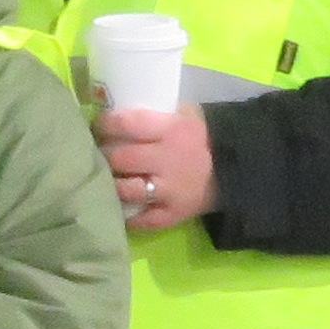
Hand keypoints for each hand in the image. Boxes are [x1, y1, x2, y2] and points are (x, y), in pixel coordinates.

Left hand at [93, 101, 215, 233]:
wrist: (232, 167)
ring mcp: (170, 190)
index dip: (105, 125)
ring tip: (106, 179)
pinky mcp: (172, 214)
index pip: (126, 124)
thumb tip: (108, 109)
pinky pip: (141, 219)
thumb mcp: (182, 114)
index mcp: (171, 129)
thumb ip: (150, 114)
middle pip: (121, 158)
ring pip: (126, 190)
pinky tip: (118, 207)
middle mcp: (169, 160)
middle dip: (103, 155)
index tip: (97, 126)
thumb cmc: (198, 136)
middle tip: (97, 154)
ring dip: (110, 184)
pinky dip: (126, 216)